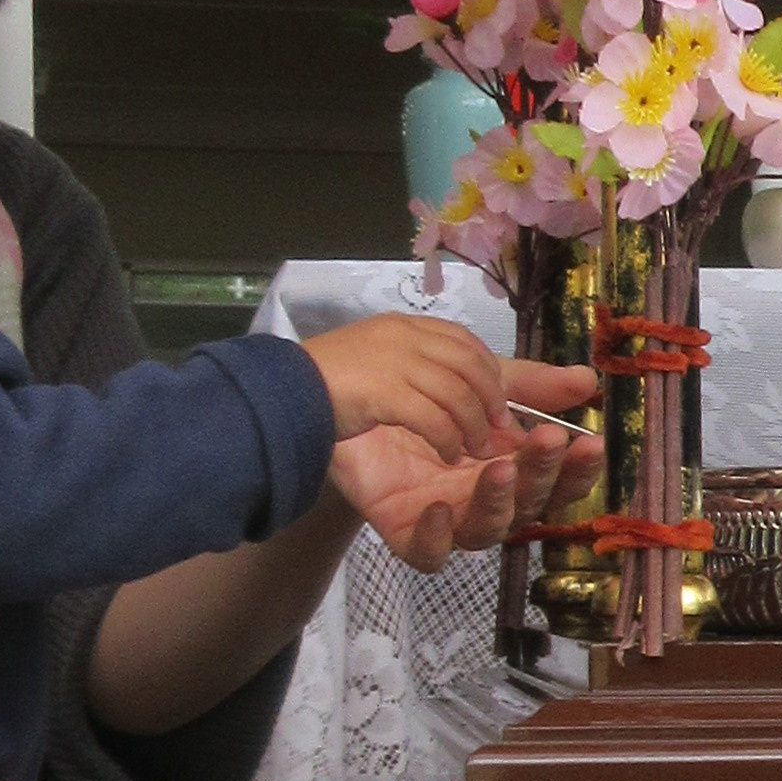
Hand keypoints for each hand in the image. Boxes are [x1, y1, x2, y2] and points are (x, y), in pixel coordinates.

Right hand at [305, 314, 508, 457]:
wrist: (281, 394)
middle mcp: (403, 336)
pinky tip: (447, 454)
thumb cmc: (331, 384)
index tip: (499, 401)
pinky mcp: (382, 391)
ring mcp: (392, 361)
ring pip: (457, 391)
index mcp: (404, 326)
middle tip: (500, 429)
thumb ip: (421, 368)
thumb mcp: (381, 364)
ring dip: (473, 425)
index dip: (489, 371)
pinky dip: (447, 438)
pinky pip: (433, 417)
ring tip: (475, 449)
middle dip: (491, 398)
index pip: (464, 340)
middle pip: (470, 363)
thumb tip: (465, 391)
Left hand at [332, 360, 605, 569]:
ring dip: (500, 501)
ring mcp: (451, 520)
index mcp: (515, 468)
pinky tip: (439, 507)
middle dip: (545, 474)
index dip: (578, 468)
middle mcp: (489, 500)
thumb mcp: (482, 385)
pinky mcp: (408, 534)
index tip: (591, 441)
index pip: (558, 479)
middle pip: (529, 503)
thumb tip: (588, 378)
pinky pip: (429, 554)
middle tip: (550, 439)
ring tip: (501, 467)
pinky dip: (437, 537)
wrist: (356, 405)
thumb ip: (533, 386)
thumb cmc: (427, 403)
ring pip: (487, 530)